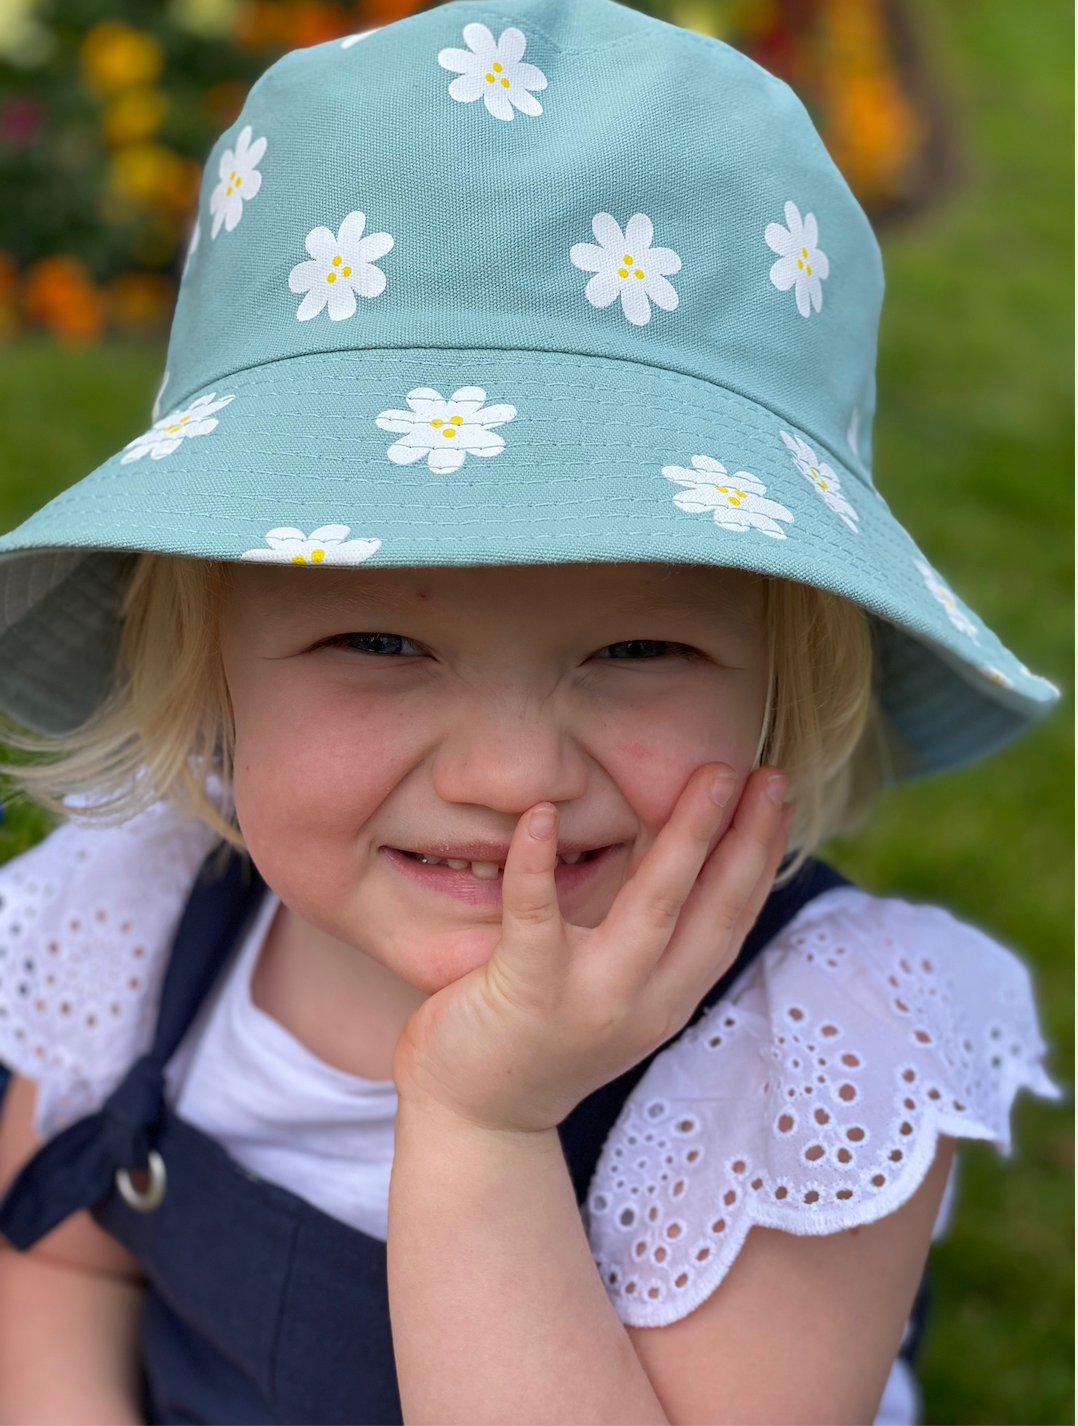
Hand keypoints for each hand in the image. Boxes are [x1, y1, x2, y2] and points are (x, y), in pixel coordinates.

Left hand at [392, 765, 790, 1133]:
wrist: (475, 1123)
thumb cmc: (539, 1040)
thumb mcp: (616, 996)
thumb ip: (647, 945)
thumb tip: (674, 864)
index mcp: (668, 998)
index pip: (731, 921)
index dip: (762, 859)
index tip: (780, 800)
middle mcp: (643, 1001)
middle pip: (711, 911)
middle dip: (745, 839)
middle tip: (767, 773)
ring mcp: (587, 998)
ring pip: (651, 909)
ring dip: (687, 840)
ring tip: (709, 778)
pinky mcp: (524, 990)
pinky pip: (534, 917)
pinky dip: (537, 863)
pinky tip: (543, 814)